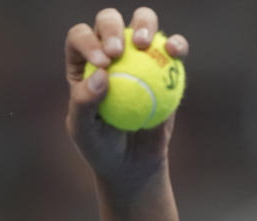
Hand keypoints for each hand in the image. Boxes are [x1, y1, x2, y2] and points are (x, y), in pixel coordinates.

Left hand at [65, 7, 188, 186]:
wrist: (132, 164)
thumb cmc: (101, 147)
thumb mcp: (84, 132)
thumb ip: (84, 103)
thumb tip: (101, 74)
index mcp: (82, 63)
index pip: (80, 38)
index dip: (88, 42)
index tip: (103, 62)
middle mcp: (109, 52)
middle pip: (108, 21)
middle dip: (111, 27)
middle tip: (118, 51)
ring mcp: (139, 56)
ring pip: (142, 22)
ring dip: (144, 23)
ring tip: (144, 44)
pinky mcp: (165, 66)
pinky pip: (173, 48)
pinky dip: (176, 45)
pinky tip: (175, 52)